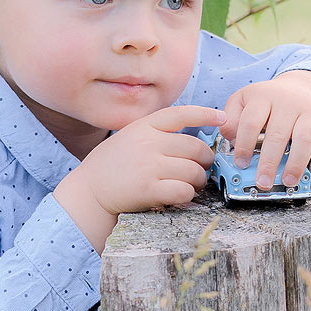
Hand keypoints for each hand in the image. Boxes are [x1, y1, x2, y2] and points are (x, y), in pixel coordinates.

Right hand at [54, 105, 225, 251]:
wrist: (88, 192)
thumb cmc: (110, 167)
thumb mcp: (128, 138)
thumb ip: (154, 134)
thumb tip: (190, 141)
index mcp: (144, 126)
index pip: (180, 113)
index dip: (205, 114)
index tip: (222, 118)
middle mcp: (148, 142)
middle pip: (196, 148)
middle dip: (204, 162)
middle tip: (199, 171)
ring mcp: (149, 165)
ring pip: (194, 171)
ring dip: (197, 182)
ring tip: (189, 186)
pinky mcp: (149, 189)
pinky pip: (184, 191)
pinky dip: (187, 196)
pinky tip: (178, 197)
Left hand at [220, 73, 310, 193]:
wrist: (302, 89)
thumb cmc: (268, 102)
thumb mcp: (244, 100)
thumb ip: (231, 118)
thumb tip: (228, 138)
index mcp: (264, 96)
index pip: (251, 121)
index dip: (244, 145)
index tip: (240, 164)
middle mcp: (289, 102)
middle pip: (278, 134)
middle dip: (269, 162)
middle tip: (262, 183)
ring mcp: (310, 113)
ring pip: (305, 140)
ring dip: (296, 165)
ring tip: (287, 183)